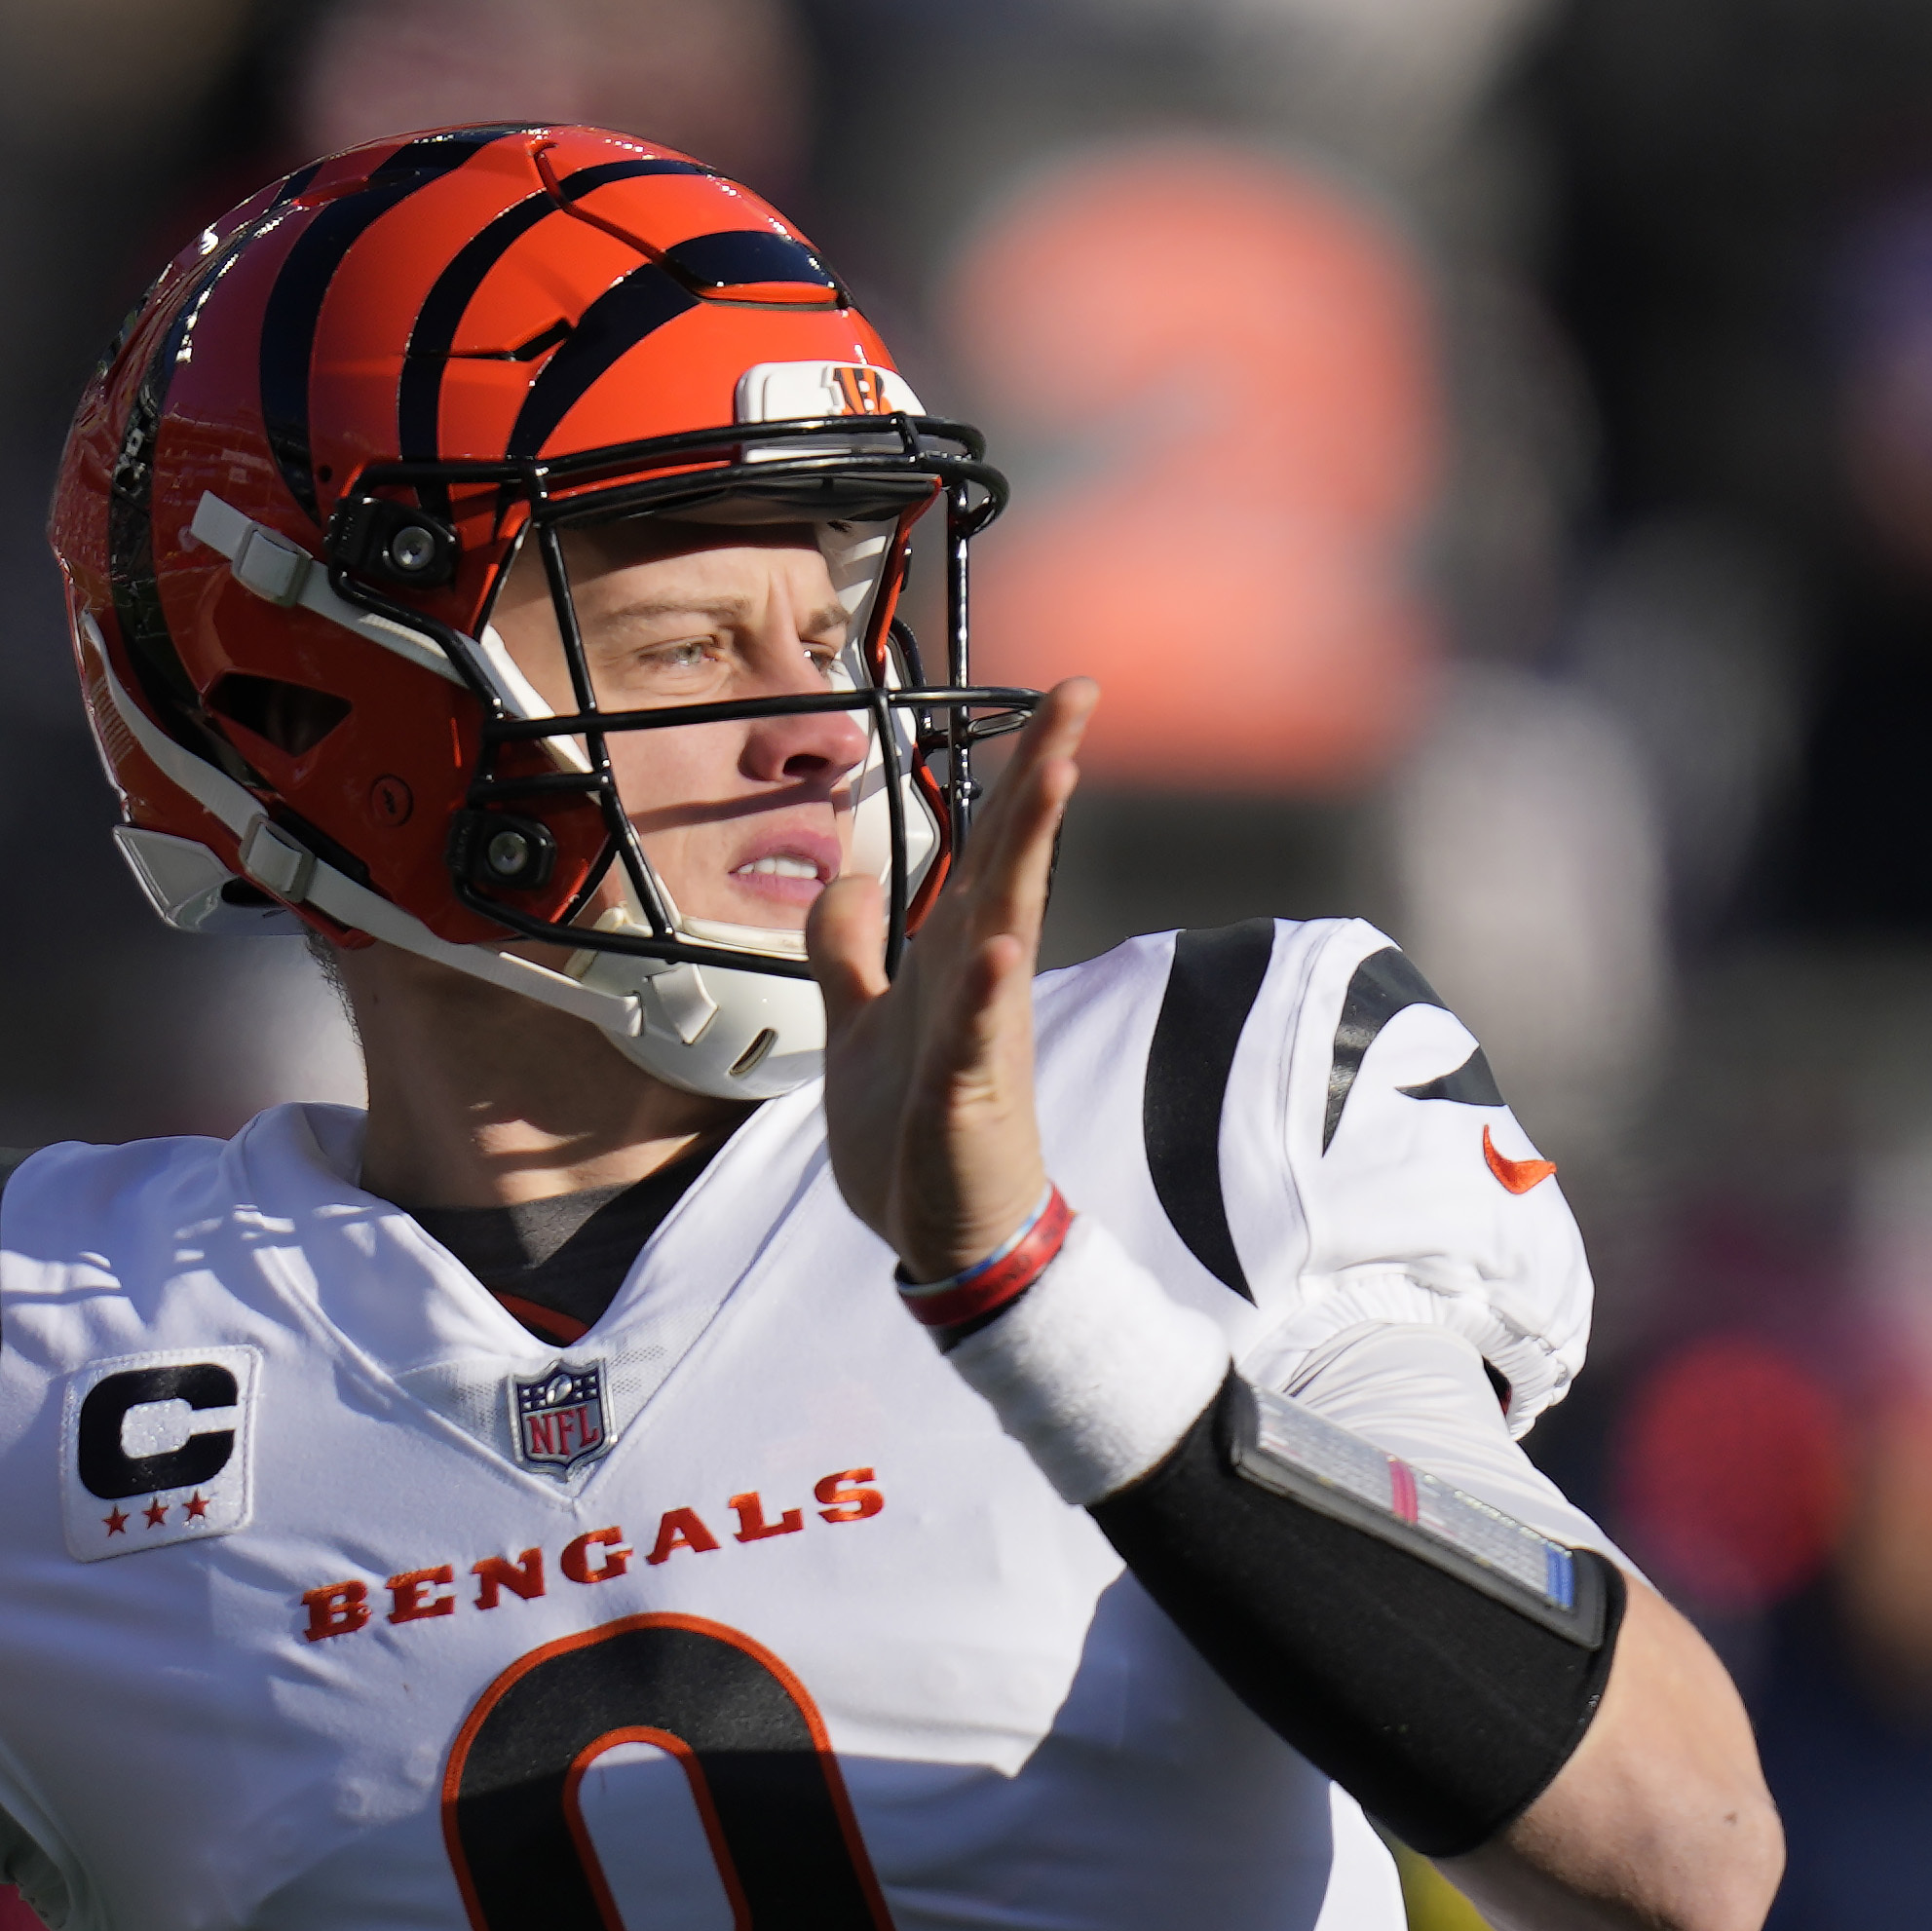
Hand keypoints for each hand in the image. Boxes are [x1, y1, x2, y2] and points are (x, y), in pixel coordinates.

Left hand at [811, 682, 1095, 1281]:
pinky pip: (976, 1032)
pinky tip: (998, 946)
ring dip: (1030, 848)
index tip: (1059, 698)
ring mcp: (980, 1032)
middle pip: (1012, 859)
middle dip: (1043, 774)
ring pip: (1007, 923)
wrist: (945, 1236)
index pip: (990, 847)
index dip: (1018, 771)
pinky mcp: (967, 1092)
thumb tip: (850, 879)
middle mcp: (979, 981)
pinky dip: (986, 988)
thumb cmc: (914, 1134)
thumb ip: (850, 951)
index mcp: (954, 957)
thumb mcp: (860, 1023)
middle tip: (1081, 694)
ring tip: (1057, 773)